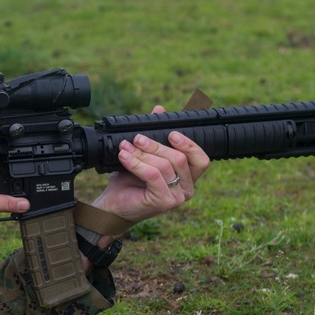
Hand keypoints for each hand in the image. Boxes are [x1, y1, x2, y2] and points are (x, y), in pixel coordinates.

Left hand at [90, 106, 209, 226]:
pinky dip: (136, 163)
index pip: (201, 159)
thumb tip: (160, 109)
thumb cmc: (129, 181)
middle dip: (156, 145)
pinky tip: (123, 156)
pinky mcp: (163, 202)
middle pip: (180, 158)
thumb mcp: (143, 155)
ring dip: (142, 153)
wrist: (112, 205)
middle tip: (137, 138)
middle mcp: (186, 189)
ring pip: (164, 165)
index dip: (190, 144)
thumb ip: (154, 134)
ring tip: (125, 147)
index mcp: (187, 177)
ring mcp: (176, 197)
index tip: (171, 133)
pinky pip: (153, 175)